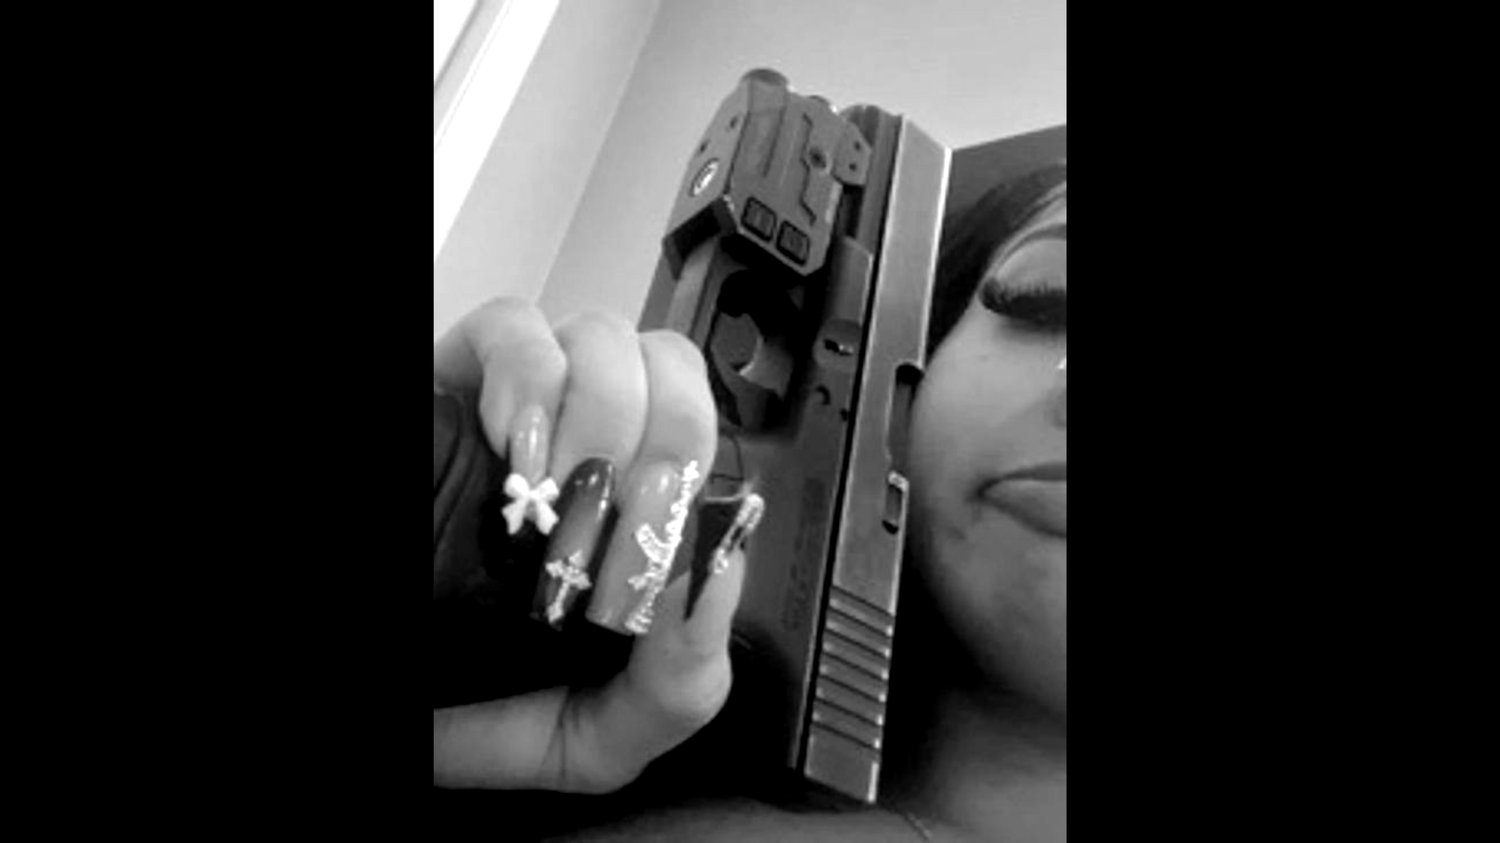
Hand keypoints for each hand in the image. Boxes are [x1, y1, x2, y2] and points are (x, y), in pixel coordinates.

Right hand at [432, 297, 747, 792]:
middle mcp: (597, 452)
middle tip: (608, 513)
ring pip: (606, 339)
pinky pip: (513, 325)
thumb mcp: (600, 734)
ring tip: (550, 489)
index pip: (712, 450)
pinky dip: (526, 375)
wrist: (400, 710)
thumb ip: (681, 680)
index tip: (647, 556)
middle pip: (676, 373)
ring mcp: (529, 409)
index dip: (696, 486)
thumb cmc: (481, 709)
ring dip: (597, 414)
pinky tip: (511, 442)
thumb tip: (718, 576)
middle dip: (661, 442)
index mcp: (641, 523)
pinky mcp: (459, 379)